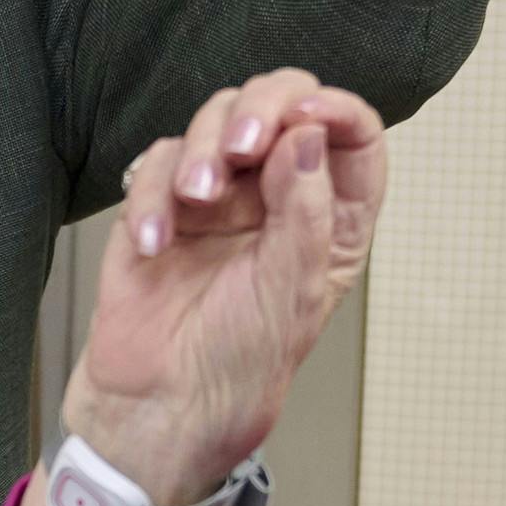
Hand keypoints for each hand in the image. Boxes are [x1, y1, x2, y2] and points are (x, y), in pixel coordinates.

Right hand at [52, 73, 392, 505]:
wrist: (158, 403)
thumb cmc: (237, 362)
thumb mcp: (291, 291)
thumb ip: (305, 209)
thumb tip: (308, 133)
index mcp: (329, 218)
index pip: (352, 138)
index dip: (336, 110)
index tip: (307, 116)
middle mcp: (277, 196)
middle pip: (281, 103)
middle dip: (261, 110)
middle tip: (245, 147)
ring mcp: (219, 196)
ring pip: (216, 119)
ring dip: (205, 147)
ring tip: (196, 199)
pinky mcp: (162, 204)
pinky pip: (158, 162)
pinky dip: (153, 193)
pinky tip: (156, 243)